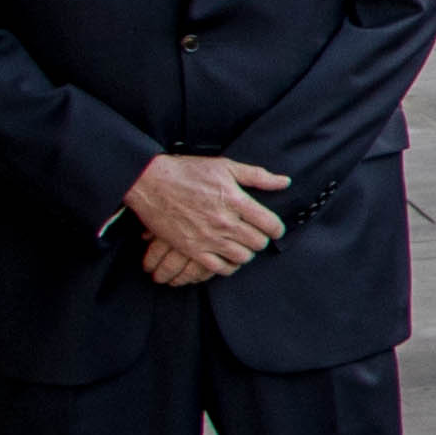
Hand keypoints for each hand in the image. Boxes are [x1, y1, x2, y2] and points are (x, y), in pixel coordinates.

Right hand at [123, 152, 287, 278]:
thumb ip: (258, 176)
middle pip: (258, 243)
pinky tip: (226, 257)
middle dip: (261, 239)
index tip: (274, 229)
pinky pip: (219, 268)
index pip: (270, 224)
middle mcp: (225, 222)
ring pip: (242, 257)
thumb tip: (285, 182)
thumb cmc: (188, 172)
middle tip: (255, 235)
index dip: (277, 229)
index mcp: (236, 200)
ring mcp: (208, 237)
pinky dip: (227, 266)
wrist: (150, 182)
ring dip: (245, 252)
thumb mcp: (226, 167)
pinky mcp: (192, 249)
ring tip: (241, 245)